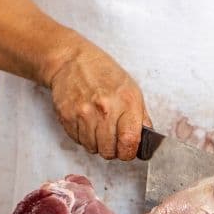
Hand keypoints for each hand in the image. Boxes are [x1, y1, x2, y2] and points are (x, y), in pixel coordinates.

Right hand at [47, 44, 148, 160]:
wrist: (71, 61)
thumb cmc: (103, 73)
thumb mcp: (131, 89)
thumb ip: (140, 117)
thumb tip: (146, 142)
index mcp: (126, 102)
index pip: (129, 141)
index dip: (129, 152)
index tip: (128, 150)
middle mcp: (104, 109)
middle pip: (109, 151)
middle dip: (113, 150)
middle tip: (112, 139)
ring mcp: (84, 114)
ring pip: (92, 148)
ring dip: (97, 143)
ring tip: (98, 127)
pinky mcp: (67, 117)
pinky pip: (78, 141)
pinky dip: (83, 137)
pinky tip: (86, 122)